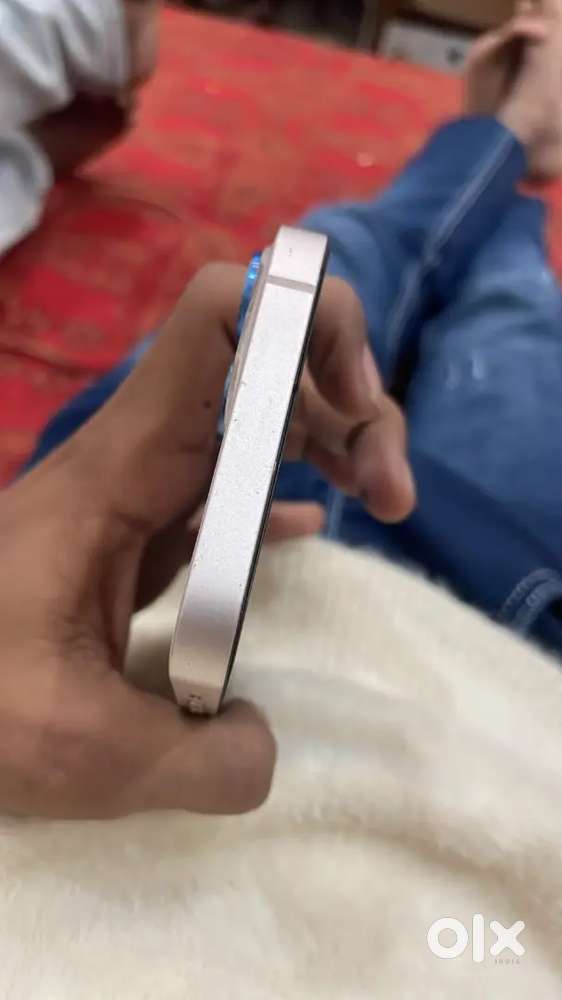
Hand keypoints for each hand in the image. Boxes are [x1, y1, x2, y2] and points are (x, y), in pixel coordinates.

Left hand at [0, 265, 413, 819]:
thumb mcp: (80, 749)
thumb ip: (197, 761)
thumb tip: (262, 745)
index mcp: (123, 467)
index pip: (214, 320)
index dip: (302, 317)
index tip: (353, 403)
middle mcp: (140, 455)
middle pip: (260, 362)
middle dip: (347, 397)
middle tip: (391, 489)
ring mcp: (141, 487)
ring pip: (251, 416)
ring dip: (327, 437)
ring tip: (382, 497)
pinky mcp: (140, 525)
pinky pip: (226, 480)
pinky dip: (279, 485)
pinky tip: (313, 518)